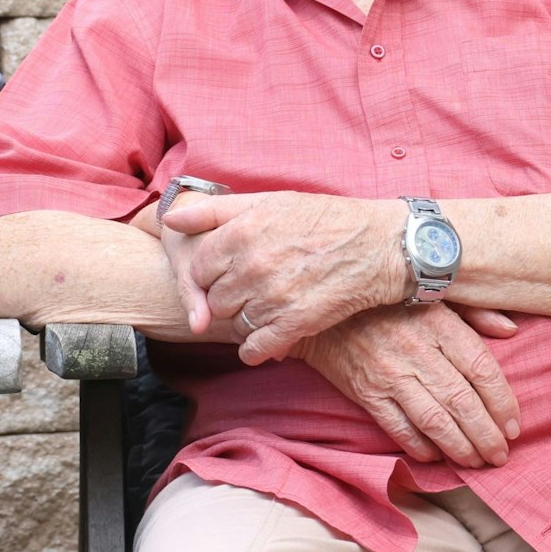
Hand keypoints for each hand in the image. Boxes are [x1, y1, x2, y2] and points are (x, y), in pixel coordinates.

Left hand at [162, 192, 406, 363]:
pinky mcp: (295, 324)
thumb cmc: (323, 219)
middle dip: (227, 297)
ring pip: (233, 324)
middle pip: (214, 298)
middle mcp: (253, 266)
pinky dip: (256, 348)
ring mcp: (273, 297)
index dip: (210, 273)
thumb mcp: (267, 202)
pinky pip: (255, 349)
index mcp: (242, 233)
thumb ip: (214, 210)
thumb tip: (171, 217)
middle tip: (250, 290)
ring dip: (244, 321)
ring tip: (265, 307)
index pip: (198, 268)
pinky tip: (267, 337)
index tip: (228, 272)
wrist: (379, 246)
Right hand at [301, 304, 520, 467]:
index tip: (514, 425)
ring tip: (476, 462)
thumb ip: (473, 311)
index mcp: (438, 323)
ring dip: (460, 448)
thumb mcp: (432, 292)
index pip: (482, 369)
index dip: (503, 403)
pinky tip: (435, 456)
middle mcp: (416, 350)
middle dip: (487, 436)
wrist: (323, 309)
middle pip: (463, 402)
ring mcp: (389, 374)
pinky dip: (420, 447)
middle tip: (501, 455)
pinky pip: (398, 428)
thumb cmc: (385, 300)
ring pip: (435, 421)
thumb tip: (510, 330)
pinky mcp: (366, 393)